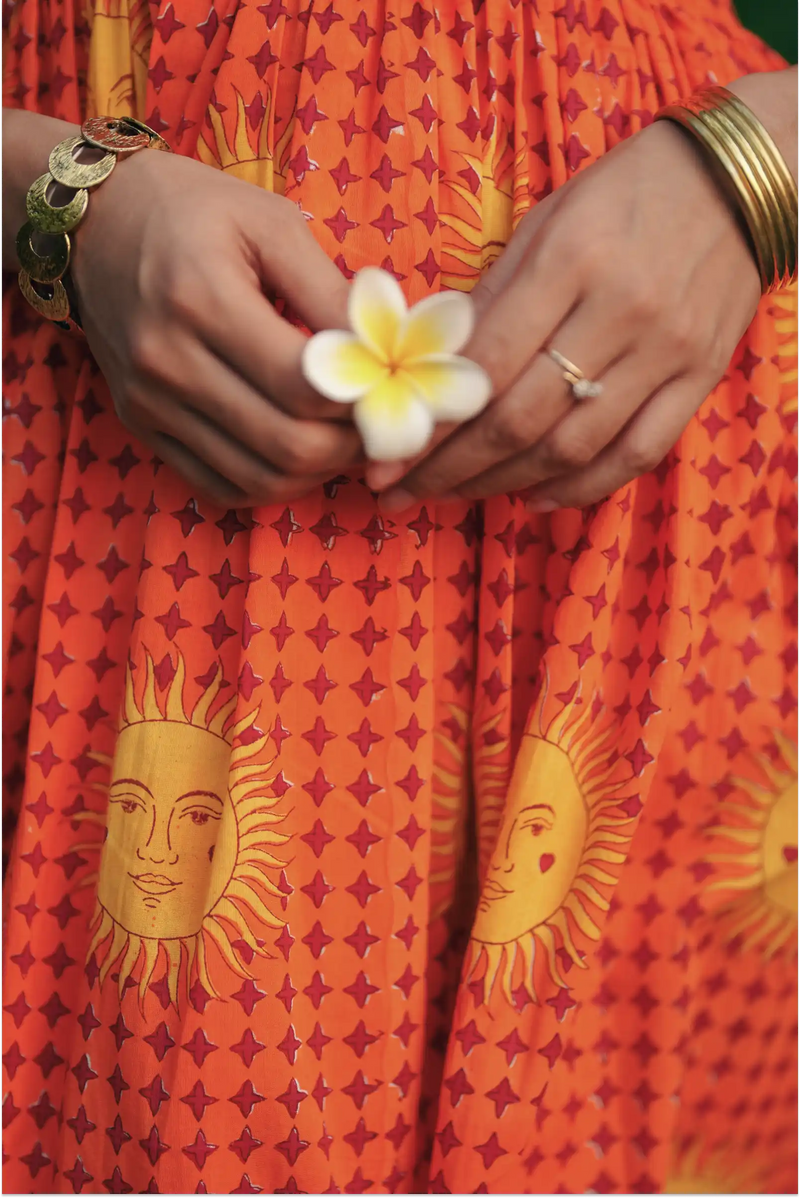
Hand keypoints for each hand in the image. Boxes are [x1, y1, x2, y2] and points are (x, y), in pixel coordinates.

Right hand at [71, 147, 361, 506]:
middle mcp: (168, 361)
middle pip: (287, 446)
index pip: (305, 386)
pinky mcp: (141, 425)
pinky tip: (298, 452)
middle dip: (350, 444)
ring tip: (344, 437)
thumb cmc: (192, 211)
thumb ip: (330, 290)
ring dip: (318, 472)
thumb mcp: (269, 222)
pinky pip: (221, 486)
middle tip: (377, 419)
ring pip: (259, 479)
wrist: (93, 222)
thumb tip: (389, 348)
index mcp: (201, 299)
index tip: (389, 382)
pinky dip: (272, 483)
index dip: (363, 397)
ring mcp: (149, 402)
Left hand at [371, 116, 761, 510]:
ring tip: (455, 494)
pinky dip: (582, 488)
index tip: (380, 458)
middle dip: (449, 467)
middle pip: (520, 419)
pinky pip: (637, 453)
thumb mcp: (545, 222)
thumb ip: (491, 298)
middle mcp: (619, 311)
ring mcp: (666, 351)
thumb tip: (429, 370)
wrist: (737, 182)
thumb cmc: (624, 193)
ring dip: (502, 483)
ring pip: (572, 447)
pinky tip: (535, 498)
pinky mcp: (699, 377)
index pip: (483, 367)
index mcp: (570, 260)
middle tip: (401, 490)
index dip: (427, 424)